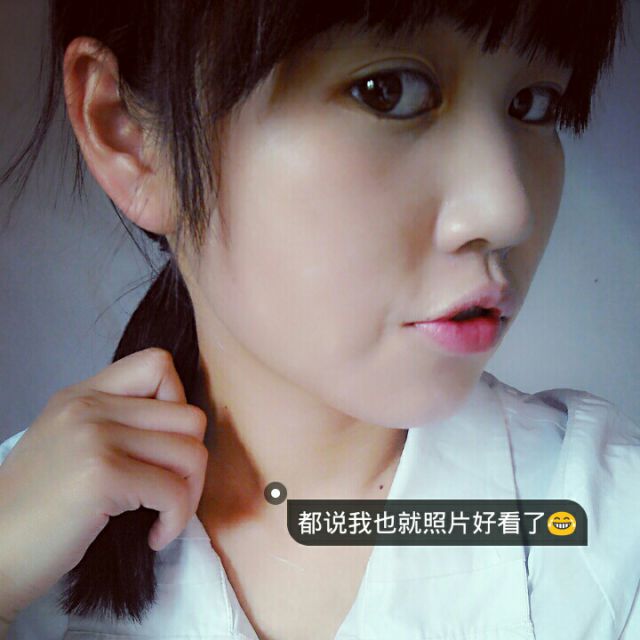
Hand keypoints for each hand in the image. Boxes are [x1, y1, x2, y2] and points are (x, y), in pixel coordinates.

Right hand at [0, 348, 207, 621]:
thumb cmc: (36, 511)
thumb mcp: (69, 444)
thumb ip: (115, 422)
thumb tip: (181, 426)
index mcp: (82, 394)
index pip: (158, 364)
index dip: (178, 404)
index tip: (161, 447)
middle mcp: (89, 407)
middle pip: (190, 416)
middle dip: (192, 463)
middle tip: (171, 493)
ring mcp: (94, 437)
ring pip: (191, 453)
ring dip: (189, 494)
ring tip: (163, 516)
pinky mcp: (102, 475)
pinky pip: (175, 492)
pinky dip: (176, 520)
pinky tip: (153, 536)